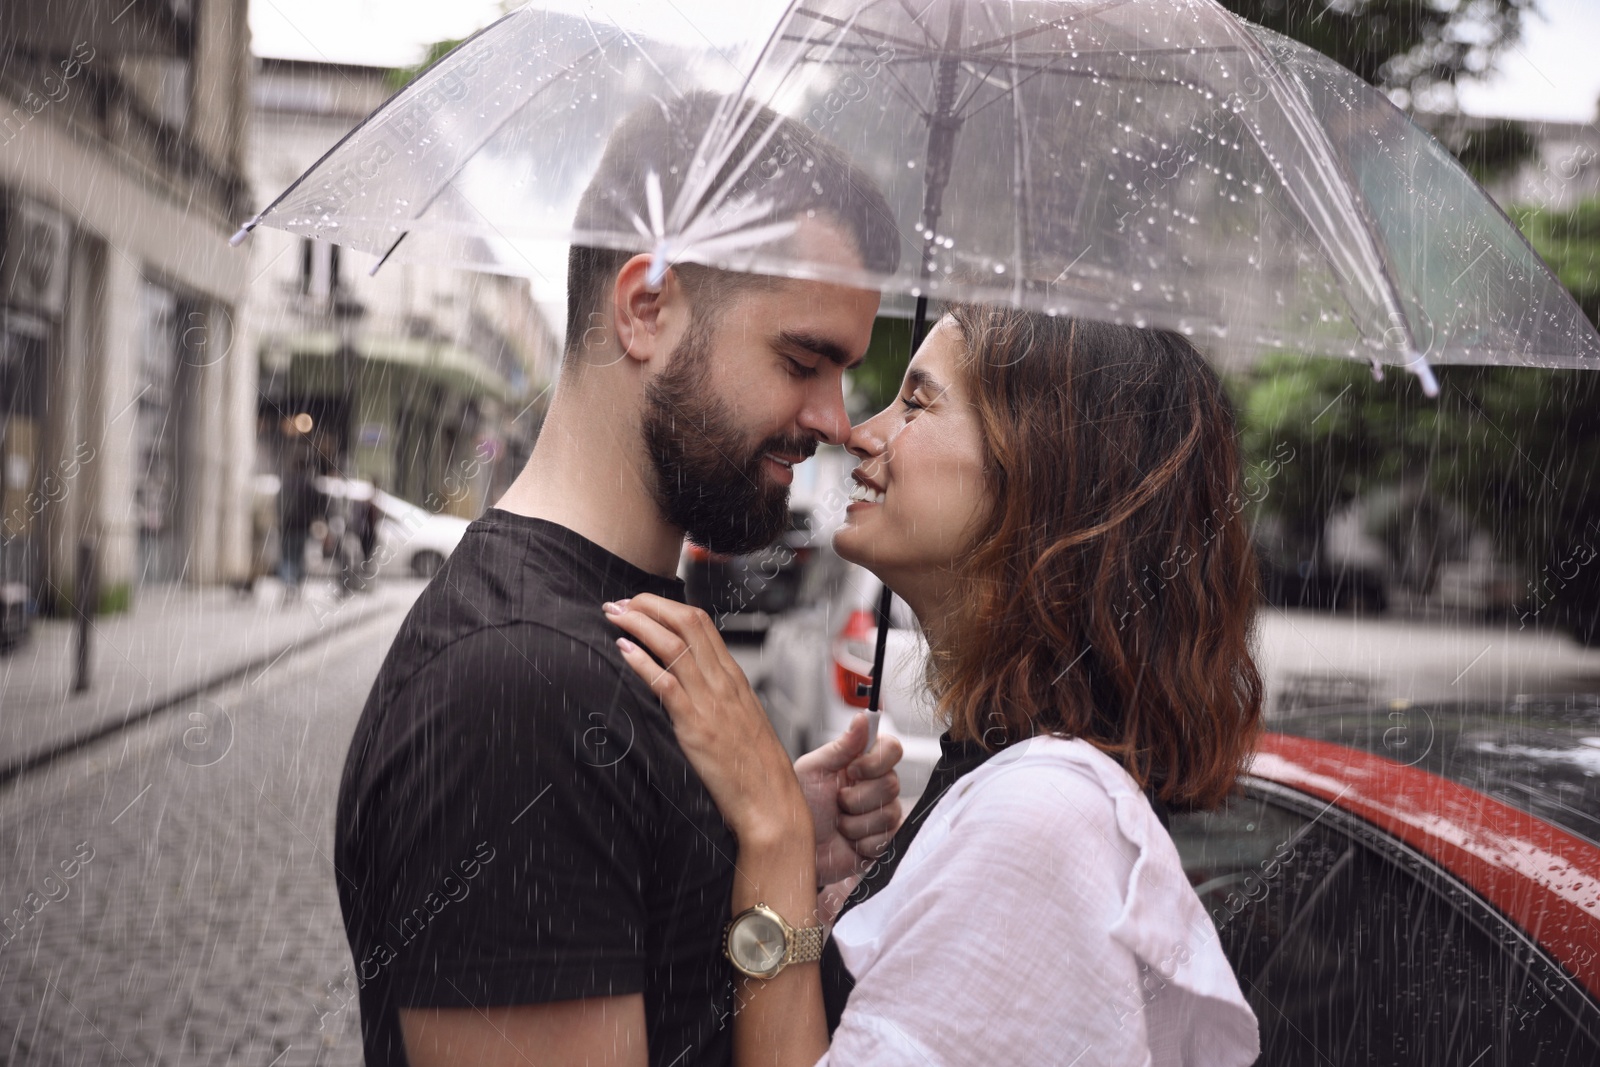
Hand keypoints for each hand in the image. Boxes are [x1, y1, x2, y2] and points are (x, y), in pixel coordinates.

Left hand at [608, 595, 811, 849]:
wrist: (771, 800)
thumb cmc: (755, 767)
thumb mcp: (741, 719)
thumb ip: (718, 697)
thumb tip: (689, 683)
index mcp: (734, 677)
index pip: (700, 623)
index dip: (666, 607)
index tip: (641, 604)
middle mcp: (723, 682)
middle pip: (685, 623)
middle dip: (648, 605)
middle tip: (620, 603)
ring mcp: (711, 702)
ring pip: (673, 645)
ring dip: (639, 624)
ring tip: (614, 617)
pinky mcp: (697, 726)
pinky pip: (666, 683)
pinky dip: (642, 662)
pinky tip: (624, 651)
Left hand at [795, 714, 902, 883]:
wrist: (795, 850)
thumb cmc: (799, 809)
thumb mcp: (813, 770)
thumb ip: (842, 746)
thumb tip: (863, 717)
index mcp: (860, 764)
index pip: (892, 749)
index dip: (876, 761)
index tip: (853, 770)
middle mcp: (875, 786)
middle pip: (892, 783)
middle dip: (858, 798)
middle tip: (837, 803)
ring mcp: (881, 814)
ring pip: (889, 813)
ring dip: (856, 822)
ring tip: (838, 824)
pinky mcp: (884, 841)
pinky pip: (887, 838)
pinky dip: (862, 842)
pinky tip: (848, 842)